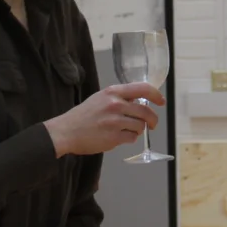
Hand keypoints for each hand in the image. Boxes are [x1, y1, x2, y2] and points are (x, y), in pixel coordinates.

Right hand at [45, 83, 164, 156]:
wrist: (65, 132)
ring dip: (138, 130)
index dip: (156, 95)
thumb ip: (119, 98)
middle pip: (146, 111)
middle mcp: (116, 104)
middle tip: (152, 125)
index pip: (143, 88)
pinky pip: (132, 138)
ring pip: (140, 126)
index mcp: (113, 92)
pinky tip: (119, 138)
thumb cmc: (82, 116)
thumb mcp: (100, 99)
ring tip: (126, 131)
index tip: (161, 102)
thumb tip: (139, 102)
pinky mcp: (114, 137)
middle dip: (153, 120)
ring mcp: (115, 121)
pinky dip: (130, 139)